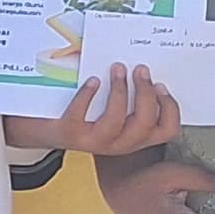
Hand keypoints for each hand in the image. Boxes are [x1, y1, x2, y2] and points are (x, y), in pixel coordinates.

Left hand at [19, 64, 178, 159]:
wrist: (44, 131)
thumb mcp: (110, 110)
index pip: (167, 131)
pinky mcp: (70, 134)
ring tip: (117, 69)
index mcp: (134, 138)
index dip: (170, 108)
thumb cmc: (84, 116)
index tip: (160, 84)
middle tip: (140, 70)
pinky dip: (87, 95)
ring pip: (117, 120)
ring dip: (120, 91)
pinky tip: (92, 79)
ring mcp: (94, 141)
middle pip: (145, 123)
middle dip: (145, 93)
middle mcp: (119, 145)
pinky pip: (81, 114)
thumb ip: (130, 99)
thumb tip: (144, 69)